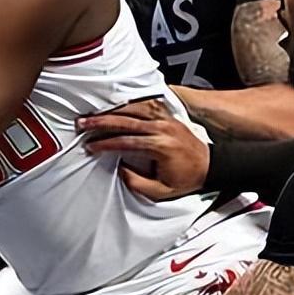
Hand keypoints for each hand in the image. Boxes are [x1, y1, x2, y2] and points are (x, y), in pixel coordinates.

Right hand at [76, 98, 208, 199]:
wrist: (210, 165)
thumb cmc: (187, 178)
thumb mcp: (160, 191)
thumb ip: (136, 182)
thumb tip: (118, 168)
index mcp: (161, 146)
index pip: (125, 142)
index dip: (105, 144)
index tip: (91, 147)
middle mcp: (163, 128)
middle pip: (125, 121)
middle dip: (101, 122)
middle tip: (83, 124)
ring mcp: (166, 119)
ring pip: (133, 108)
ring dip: (111, 111)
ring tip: (93, 115)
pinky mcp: (168, 115)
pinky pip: (145, 104)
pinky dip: (128, 104)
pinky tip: (115, 106)